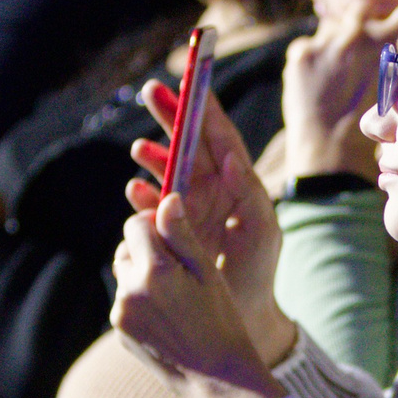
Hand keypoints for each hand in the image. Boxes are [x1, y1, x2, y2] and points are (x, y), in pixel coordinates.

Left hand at [109, 195, 286, 397]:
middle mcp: (130, 291)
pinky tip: (169, 316)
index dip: (155, 225)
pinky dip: (141, 301)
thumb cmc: (221, 320)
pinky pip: (126, 302)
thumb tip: (166, 199)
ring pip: (125, 275)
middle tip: (179, 269)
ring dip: (143, 276)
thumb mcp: (207, 272)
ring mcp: (122, 315)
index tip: (173, 235)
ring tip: (176, 295)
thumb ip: (181, 234)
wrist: (217, 378)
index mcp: (154, 271)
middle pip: (126, 248)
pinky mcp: (120, 332)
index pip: (136, 224)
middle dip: (147, 250)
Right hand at [125, 80, 289, 358]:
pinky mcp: (170, 229)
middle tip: (152, 92)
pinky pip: (152, 204)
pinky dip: (143, 195)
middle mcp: (212, 190)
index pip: (221, 139)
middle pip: (189, 145)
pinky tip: (135, 189)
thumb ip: (250, 193)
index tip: (192, 82)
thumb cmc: (258, 273)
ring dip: (154, 156)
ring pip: (168, 171)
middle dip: (172, 117)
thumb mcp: (262, 232)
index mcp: (237, 184)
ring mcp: (189, 209)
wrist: (241, 315)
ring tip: (139, 148)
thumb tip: (231, 158)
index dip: (206, 110)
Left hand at [278, 0, 397, 178]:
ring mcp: (328, 40)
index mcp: (389, 43)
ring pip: (329, 29)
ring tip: (330, 76)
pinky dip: (307, 62)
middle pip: (358, 10)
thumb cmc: (371, 130)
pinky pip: (304, 48)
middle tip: (352, 49)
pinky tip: (312, 87)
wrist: (334, 151)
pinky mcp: (302, 52)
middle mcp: (359, 33)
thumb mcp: (396, 92)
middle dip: (356, 23)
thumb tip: (386, 54)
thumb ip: (392, 65)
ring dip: (331, 44)